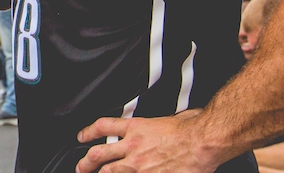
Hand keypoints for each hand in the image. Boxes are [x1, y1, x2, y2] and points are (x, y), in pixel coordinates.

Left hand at [76, 111, 221, 172]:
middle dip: (85, 162)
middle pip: (98, 154)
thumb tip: (162, 125)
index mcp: (137, 127)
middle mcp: (133, 146)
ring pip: (109, 171)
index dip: (88, 132)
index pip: (103, 126)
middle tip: (81, 167)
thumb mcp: (167, 117)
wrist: (202, 141)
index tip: (82, 136)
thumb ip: (158, 124)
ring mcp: (139, 164)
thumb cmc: (191, 129)